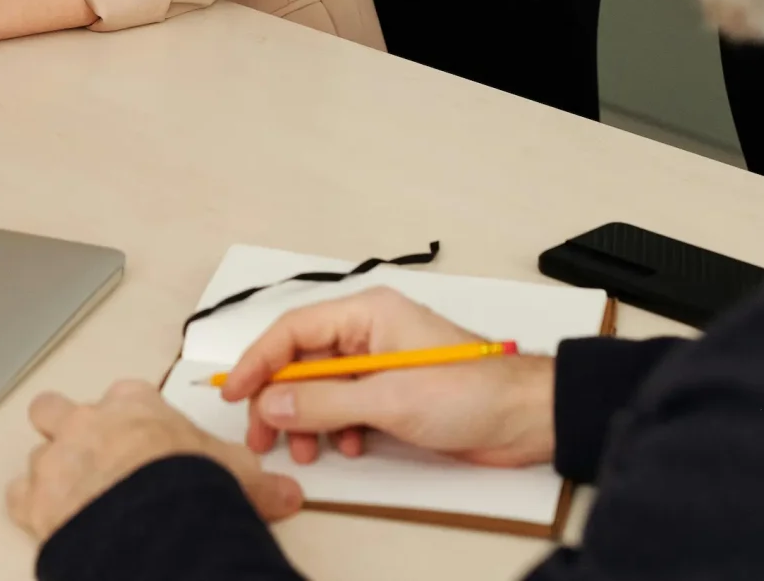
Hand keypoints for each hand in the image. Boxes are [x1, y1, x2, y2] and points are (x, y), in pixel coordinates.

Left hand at [6, 381, 303, 543]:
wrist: (153, 519)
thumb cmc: (189, 485)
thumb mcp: (238, 473)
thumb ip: (257, 478)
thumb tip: (286, 491)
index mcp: (134, 406)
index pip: (127, 395)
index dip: (132, 416)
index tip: (144, 435)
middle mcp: (89, 422)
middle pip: (57, 408)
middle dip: (65, 426)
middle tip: (88, 452)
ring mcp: (57, 458)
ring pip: (37, 454)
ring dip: (51, 473)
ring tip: (74, 497)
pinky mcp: (34, 498)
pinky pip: (19, 497)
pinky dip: (31, 509)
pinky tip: (50, 521)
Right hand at [221, 288, 556, 466]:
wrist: (526, 419)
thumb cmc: (471, 391)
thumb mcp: (389, 398)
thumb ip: (325, 400)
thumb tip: (272, 404)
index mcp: (366, 313)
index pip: (293, 330)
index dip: (259, 361)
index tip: (236, 393)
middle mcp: (369, 333)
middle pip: (302, 360)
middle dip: (280, 399)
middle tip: (261, 435)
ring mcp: (380, 365)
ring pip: (321, 388)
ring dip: (308, 419)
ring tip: (307, 450)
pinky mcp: (392, 394)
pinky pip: (345, 407)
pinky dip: (336, 428)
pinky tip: (346, 447)